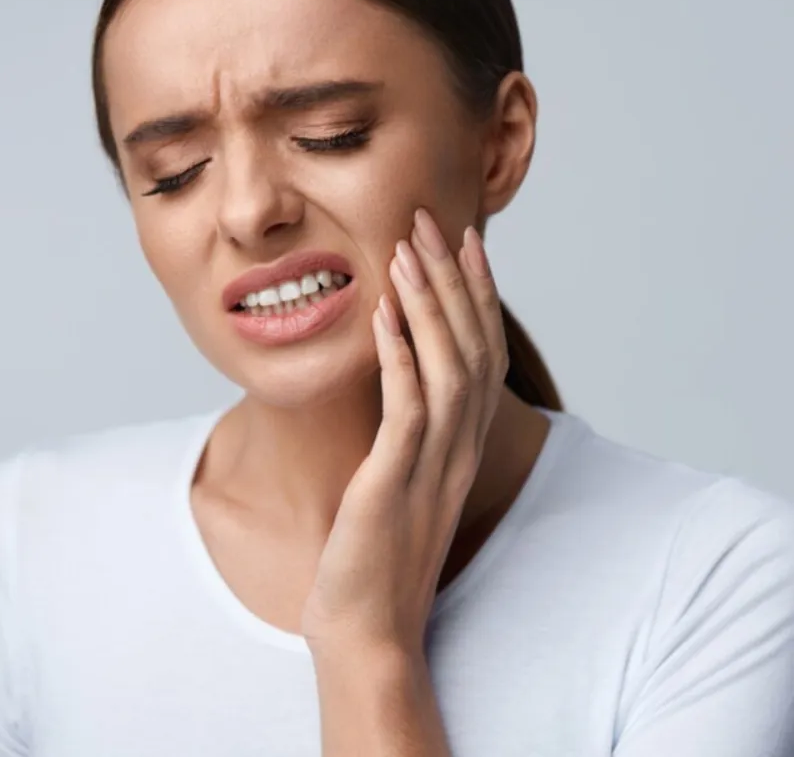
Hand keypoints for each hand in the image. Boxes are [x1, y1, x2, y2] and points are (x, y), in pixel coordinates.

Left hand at [301, 207, 509, 656]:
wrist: (370, 627)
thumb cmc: (379, 551)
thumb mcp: (405, 479)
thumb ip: (412, 431)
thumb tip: (400, 378)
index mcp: (464, 444)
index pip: (481, 352)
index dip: (476, 294)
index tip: (463, 242)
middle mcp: (460, 448)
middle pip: (472, 346)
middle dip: (452, 280)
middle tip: (431, 223)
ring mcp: (434, 465)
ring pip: (447, 367)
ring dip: (429, 305)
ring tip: (405, 251)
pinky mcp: (397, 482)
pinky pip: (406, 408)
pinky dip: (399, 356)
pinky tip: (383, 315)